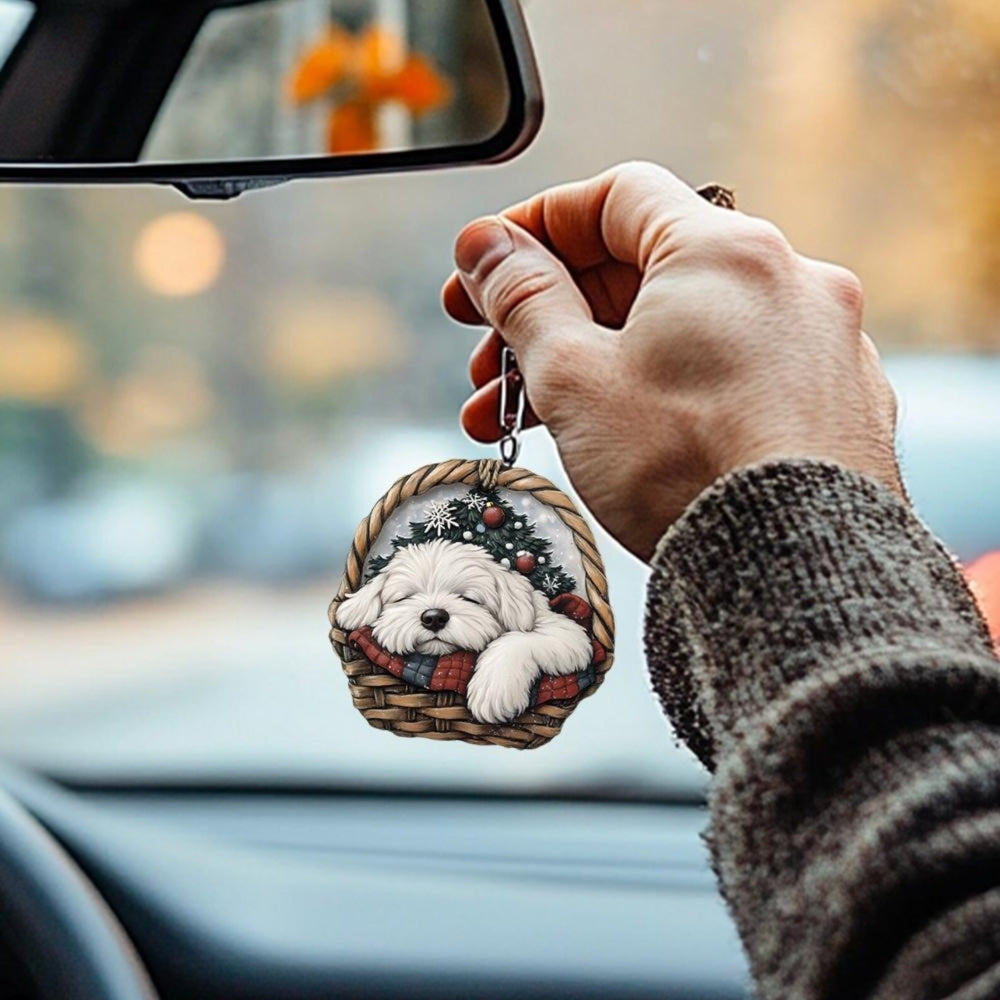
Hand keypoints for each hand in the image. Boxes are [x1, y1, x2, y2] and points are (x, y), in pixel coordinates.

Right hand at [442, 161, 900, 561]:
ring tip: (525, 419)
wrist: (794, 571)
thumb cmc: (684, 466)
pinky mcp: (831, 402)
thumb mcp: (574, 376)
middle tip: (490, 363)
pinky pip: (729, 372)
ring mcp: (818, 343)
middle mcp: (787, 280)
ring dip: (596, 364)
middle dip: (552, 315)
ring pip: (682, 330)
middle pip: (644, 271)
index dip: (537, 226)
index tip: (490, 268)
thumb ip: (523, 297)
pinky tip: (615, 437)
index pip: (615, 198)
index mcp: (723, 251)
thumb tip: (483, 244)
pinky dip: (665, 389)